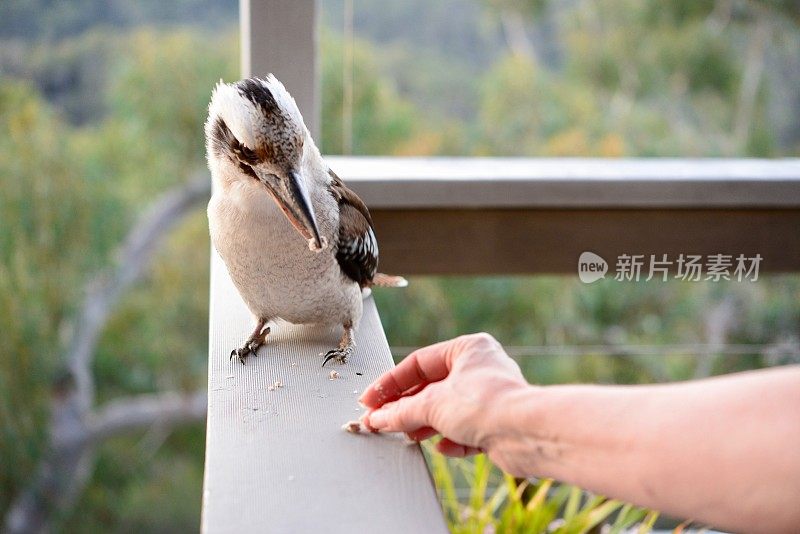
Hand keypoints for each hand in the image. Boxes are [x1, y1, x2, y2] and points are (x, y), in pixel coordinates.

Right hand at [360, 333, 527, 457]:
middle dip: (408, 407)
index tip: (371, 401)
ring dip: (427, 425)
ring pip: (448, 411)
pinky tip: (445, 447)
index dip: (391, 383)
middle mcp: (481, 369)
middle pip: (432, 388)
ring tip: (409, 435)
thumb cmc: (487, 404)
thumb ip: (401, 411)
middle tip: (383, 421)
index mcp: (468, 349)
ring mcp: (490, 398)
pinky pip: (467, 431)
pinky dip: (453, 440)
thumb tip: (378, 418)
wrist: (527, 434)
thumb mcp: (432, 404)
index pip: (418, 363)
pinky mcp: (498, 425)